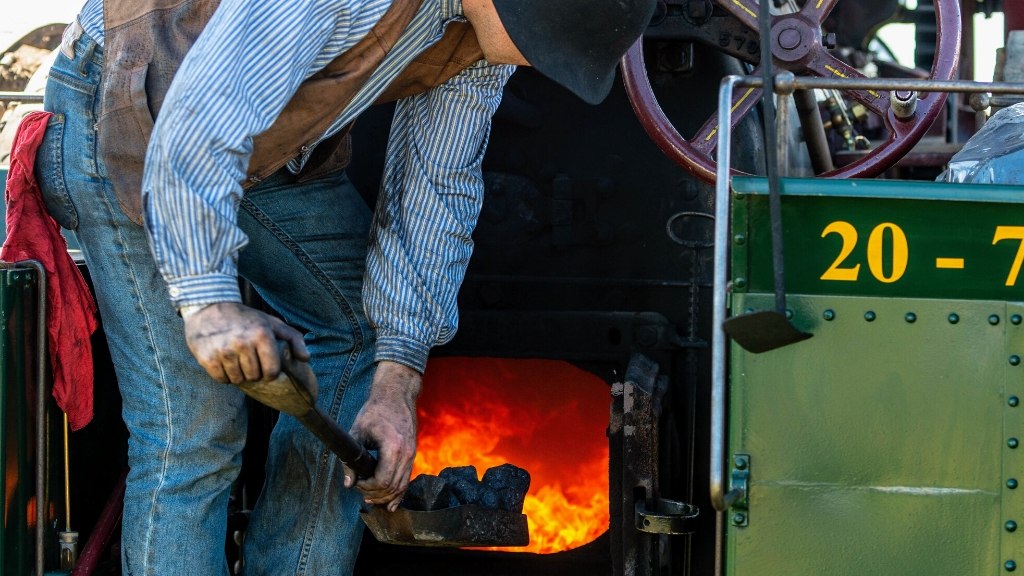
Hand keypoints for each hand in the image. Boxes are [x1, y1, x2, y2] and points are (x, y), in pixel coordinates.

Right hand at [182, 302, 308, 383]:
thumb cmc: (246, 318)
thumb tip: (306, 358)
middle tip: (247, 359)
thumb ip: (294, 339)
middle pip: (254, 376)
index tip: (265, 365)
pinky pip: (222, 380)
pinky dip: (223, 375)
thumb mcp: (272, 323)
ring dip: (238, 374)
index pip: (272, 371)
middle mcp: (243, 343)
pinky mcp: (207, 358)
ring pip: (238, 380)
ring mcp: (224, 351)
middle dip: (253, 372)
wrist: (209, 307)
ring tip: (236, 359)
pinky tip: (223, 361)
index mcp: (262, 334)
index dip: (270, 372)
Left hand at [344, 361, 421, 511]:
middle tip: (361, 492)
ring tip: (371, 498)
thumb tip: (348, 483)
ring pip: (402, 486)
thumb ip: (350, 459)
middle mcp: (407, 453)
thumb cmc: (375, 410)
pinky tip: (391, 504)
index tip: (357, 483)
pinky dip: (399, 493)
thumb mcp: (357, 432)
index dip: (368, 487)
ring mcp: (412, 454)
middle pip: (393, 487)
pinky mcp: (412, 454)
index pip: (383, 480)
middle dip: (376, 494)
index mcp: (393, 447)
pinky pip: (407, 480)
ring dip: (386, 497)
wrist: (396, 395)